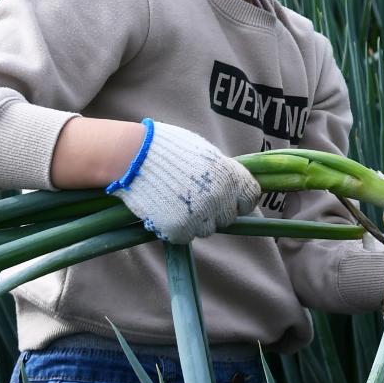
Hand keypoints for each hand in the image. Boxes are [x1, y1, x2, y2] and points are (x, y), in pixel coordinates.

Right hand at [108, 121, 260, 244]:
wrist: (133, 156)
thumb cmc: (166, 147)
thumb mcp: (203, 152)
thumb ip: (221, 171)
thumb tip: (230, 184)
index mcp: (230, 175)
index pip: (250, 197)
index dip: (240, 200)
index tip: (230, 200)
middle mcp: (221, 198)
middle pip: (228, 217)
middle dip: (215, 211)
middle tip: (195, 200)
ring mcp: (201, 215)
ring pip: (207, 228)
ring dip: (196, 221)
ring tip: (176, 203)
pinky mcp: (179, 229)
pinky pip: (185, 236)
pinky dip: (176, 228)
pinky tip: (164, 212)